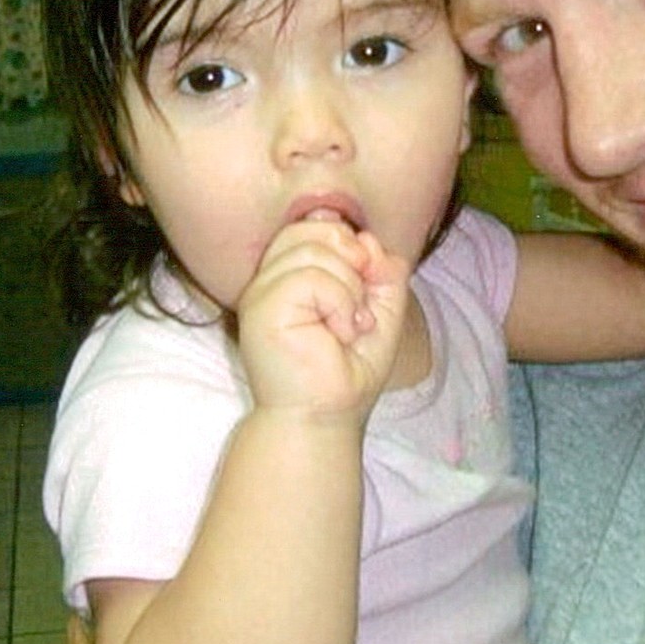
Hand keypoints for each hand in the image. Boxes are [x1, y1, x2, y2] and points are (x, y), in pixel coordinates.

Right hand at [235, 220, 410, 420]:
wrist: (323, 419)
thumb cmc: (346, 372)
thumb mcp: (381, 311)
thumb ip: (383, 271)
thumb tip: (369, 241)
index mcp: (289, 274)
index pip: (316, 225)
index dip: (352, 243)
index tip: (366, 285)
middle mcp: (270, 278)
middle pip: (315, 227)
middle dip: (353, 259)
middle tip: (360, 304)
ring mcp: (262, 292)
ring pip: (315, 251)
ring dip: (349, 289)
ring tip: (349, 326)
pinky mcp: (261, 309)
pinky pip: (311, 278)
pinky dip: (339, 303)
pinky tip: (339, 333)